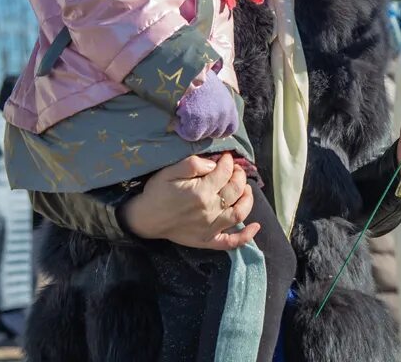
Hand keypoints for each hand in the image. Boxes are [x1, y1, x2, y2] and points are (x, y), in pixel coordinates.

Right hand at [119, 154, 258, 250]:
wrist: (144, 219)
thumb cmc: (156, 193)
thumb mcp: (169, 171)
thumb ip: (193, 164)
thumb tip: (214, 164)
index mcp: (200, 192)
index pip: (224, 173)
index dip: (228, 162)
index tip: (226, 157)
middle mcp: (209, 211)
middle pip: (235, 190)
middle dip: (239, 176)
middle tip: (236, 170)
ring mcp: (210, 228)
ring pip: (239, 213)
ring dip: (248, 200)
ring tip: (246, 189)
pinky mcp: (207, 241)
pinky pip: (230, 242)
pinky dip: (245, 236)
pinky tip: (256, 227)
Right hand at [174, 71, 238, 141]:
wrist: (186, 68)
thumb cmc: (198, 77)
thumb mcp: (216, 92)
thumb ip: (218, 107)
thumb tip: (212, 123)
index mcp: (230, 108)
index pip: (229, 130)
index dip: (216, 128)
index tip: (205, 122)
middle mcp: (224, 116)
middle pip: (213, 134)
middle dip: (201, 127)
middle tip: (191, 113)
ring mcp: (212, 120)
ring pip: (199, 135)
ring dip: (190, 126)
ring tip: (184, 110)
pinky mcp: (197, 122)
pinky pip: (188, 134)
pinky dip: (180, 128)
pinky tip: (177, 114)